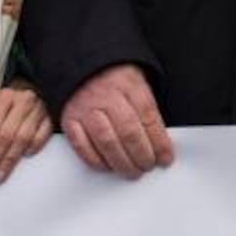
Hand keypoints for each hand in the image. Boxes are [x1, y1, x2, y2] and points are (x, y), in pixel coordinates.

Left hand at [0, 84, 52, 186]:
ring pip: (23, 139)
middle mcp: (22, 101)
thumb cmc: (9, 103)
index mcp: (3, 97)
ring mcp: (39, 108)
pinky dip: (33, 147)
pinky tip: (24, 158)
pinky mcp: (52, 115)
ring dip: (9, 161)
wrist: (36, 86)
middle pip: (4, 136)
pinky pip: (42, 135)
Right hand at [60, 63, 173, 179]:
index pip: (149, 117)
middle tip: (148, 167)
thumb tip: (161, 140)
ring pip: (107, 142)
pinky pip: (82, 146)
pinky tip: (108, 167)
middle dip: (142, 156)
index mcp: (130, 85)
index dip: (160, 142)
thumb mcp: (138, 80)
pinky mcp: (69, 119)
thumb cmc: (114, 75)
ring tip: (132, 172)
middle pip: (129, 132)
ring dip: (122, 162)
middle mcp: (107, 96)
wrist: (80, 63)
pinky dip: (96, 161)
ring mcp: (86, 108)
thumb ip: (146, 107)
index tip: (166, 158)